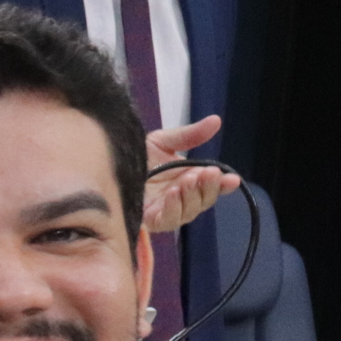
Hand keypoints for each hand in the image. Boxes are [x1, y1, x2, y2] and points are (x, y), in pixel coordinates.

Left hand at [142, 116, 238, 233]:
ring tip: (187, 180)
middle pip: (204, 200)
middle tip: (207, 173)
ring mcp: (167, 210)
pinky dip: (173, 207)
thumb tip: (216, 121)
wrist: (108, 164)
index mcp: (189, 180)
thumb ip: (190, 135)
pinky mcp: (150, 219)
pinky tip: (172, 193)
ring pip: (189, 211)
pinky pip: (168, 219)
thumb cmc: (138, 156)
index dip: (223, 184)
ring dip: (191, 196)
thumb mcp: (165, 141)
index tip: (232, 179)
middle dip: (208, 187)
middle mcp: (181, 197)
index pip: (212, 186)